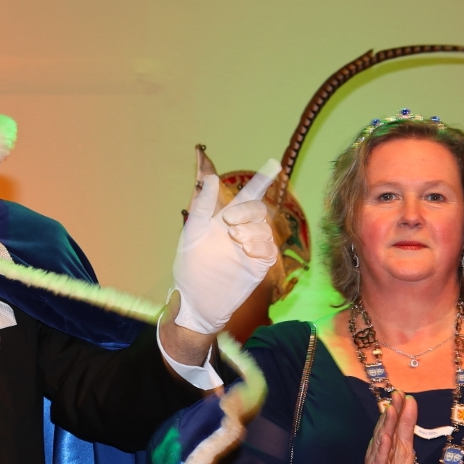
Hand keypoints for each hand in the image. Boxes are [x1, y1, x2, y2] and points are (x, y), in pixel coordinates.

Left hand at [172, 152, 280, 335]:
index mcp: (225, 220)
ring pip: (265, 227)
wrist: (196, 299)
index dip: (261, 180)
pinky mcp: (259, 265)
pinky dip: (260, 244)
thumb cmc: (190, 267)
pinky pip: (270, 248)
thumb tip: (211, 178)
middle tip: (229, 220)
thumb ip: (202, 206)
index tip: (273, 164)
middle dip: (247, 209)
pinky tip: (246, 248)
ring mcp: (252, 248)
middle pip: (258, 208)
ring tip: (234, 237)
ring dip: (251, 228)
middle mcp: (242, 230)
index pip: (246, 195)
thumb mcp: (192, 233)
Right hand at [358, 390, 416, 463]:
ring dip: (386, 425)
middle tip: (397, 395)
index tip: (403, 393)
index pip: (395, 421)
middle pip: (387, 426)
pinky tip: (385, 438)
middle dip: (393, 411)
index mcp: (390, 440)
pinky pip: (379, 458)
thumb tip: (410, 406)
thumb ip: (406, 428)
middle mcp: (381, 446)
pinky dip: (382, 448)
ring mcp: (377, 458)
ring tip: (390, 410)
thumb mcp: (405, 449)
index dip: (399, 408)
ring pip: (382, 439)